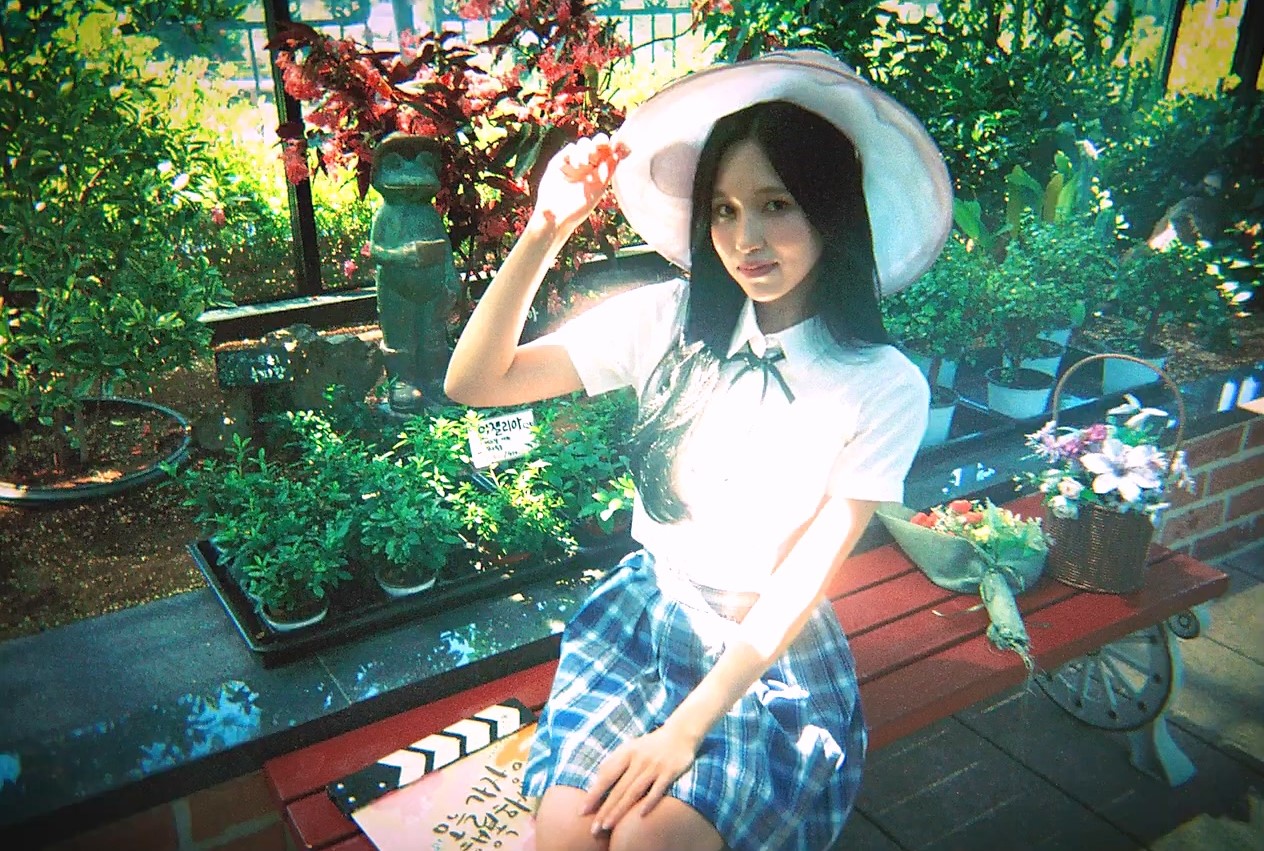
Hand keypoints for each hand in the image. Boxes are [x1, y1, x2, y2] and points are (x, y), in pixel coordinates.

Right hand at [532, 133, 629, 237]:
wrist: (555, 217)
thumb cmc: (578, 210)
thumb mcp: (596, 190)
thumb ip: (607, 172)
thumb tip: (617, 155)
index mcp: (599, 172)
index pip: (608, 153)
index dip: (612, 147)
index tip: (615, 146)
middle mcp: (587, 165)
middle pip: (597, 144)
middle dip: (600, 142)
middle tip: (600, 147)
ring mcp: (573, 162)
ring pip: (584, 143)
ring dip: (587, 149)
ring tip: (584, 164)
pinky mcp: (559, 162)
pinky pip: (570, 149)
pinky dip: (574, 153)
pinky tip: (574, 166)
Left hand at [580, 724, 698, 834]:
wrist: (679, 733)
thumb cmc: (650, 745)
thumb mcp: (630, 747)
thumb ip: (614, 761)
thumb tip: (596, 779)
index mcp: (626, 753)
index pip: (606, 776)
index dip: (594, 794)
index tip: (582, 810)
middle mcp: (639, 759)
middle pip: (619, 788)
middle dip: (605, 809)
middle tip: (594, 828)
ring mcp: (654, 766)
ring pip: (634, 791)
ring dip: (620, 810)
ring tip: (608, 825)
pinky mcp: (670, 771)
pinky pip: (658, 789)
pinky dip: (649, 801)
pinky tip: (640, 815)